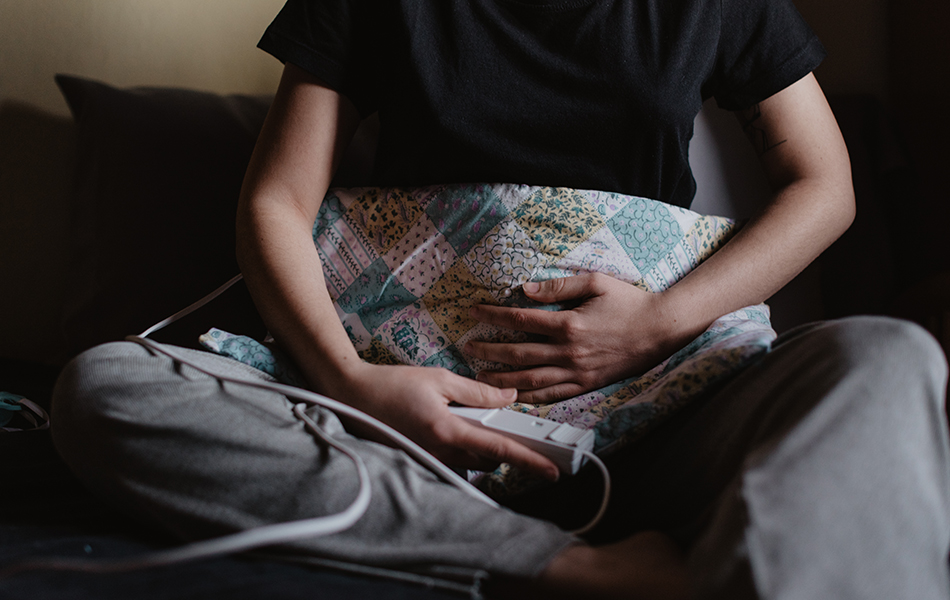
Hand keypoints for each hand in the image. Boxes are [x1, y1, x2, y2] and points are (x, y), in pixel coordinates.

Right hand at [326, 362, 560, 480]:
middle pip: (487, 459)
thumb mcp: (439, 379)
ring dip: (481, 447)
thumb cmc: (391, 384)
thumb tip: (508, 398)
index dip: (529, 459)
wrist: (351, 395)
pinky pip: (451, 461)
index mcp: (447, 430)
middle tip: (507, 424)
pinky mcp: (419, 460)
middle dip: (502, 446)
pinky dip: (461, 449)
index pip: (498, 448)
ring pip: (470, 462)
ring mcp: (428, 459)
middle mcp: (439, 452)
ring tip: (474, 421)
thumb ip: (477, 391)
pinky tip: (453, 428)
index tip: (551, 469)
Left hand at [465, 273, 692, 403]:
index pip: (520, 319)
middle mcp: (569, 351)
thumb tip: (526, 289)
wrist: (661, 329)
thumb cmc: (629, 302)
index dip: (493, 315)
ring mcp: (578, 372)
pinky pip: (553, 396)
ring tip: (481, 376)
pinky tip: (514, 396)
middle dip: (489, 350)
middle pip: (519, 353)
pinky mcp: (587, 384)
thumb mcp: (595, 283)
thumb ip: (559, 286)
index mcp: (569, 324)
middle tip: (468, 348)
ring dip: (503, 378)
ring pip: (531, 380)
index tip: (474, 312)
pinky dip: (531, 398)